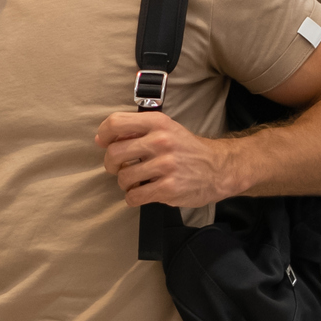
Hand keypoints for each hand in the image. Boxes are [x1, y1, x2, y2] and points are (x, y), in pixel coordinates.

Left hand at [94, 110, 243, 208]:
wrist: (219, 168)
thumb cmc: (186, 149)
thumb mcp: (166, 129)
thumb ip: (137, 130)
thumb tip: (101, 139)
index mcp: (158, 123)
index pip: (116, 123)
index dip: (104, 134)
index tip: (103, 143)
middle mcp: (161, 142)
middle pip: (114, 153)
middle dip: (110, 164)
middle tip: (118, 168)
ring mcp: (165, 166)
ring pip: (123, 177)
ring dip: (125, 183)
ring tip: (136, 181)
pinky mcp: (169, 188)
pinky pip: (134, 196)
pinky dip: (133, 197)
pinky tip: (141, 193)